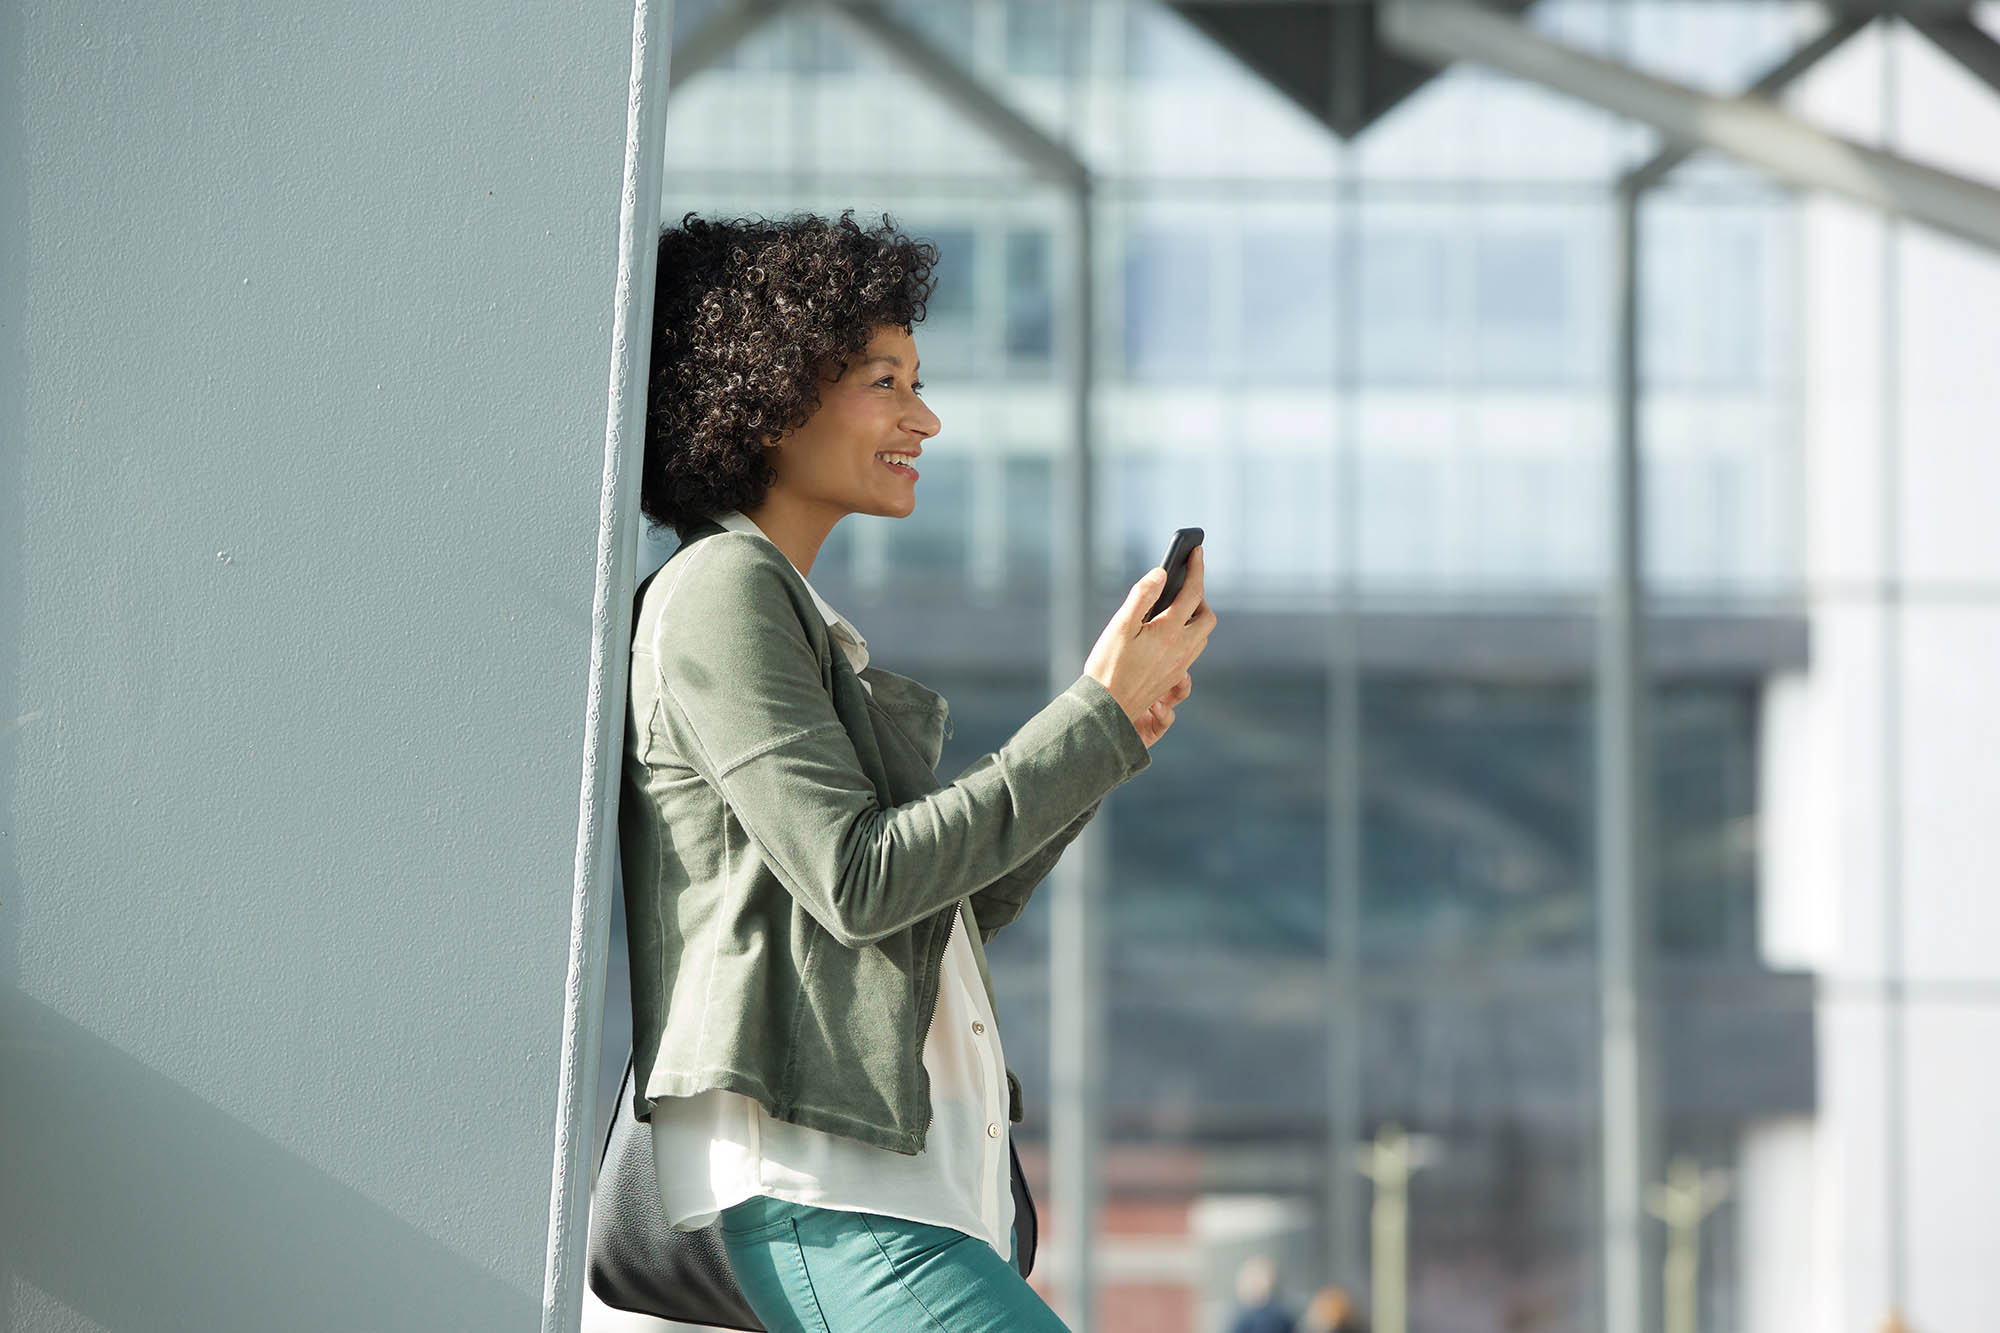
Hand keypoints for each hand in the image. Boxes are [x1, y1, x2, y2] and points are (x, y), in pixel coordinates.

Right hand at [1085, 545, 1216, 748]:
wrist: (1107, 708)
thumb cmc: (1108, 666)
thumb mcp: (1120, 625)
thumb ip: (1142, 596)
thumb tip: (1161, 573)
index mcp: (1170, 631)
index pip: (1193, 592)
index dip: (1196, 568)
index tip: (1197, 551)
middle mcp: (1182, 649)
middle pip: (1207, 617)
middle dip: (1200, 597)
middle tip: (1182, 586)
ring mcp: (1180, 666)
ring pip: (1202, 636)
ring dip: (1196, 618)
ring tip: (1175, 609)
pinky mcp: (1173, 679)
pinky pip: (1192, 652)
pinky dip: (1189, 636)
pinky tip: (1168, 637)